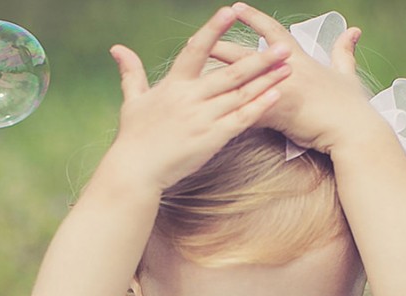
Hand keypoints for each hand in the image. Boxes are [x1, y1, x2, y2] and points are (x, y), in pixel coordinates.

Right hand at [106, 6, 292, 188]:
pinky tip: (276, 95)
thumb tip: (117, 48)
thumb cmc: (134, 136)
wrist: (136, 170)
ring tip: (287, 67)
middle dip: (259, 59)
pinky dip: (259, 106)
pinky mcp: (212, 138)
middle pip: (230, 73)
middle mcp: (191, 97)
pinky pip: (241, 119)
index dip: (213, 29)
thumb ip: (131, 72)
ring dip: (266, 80)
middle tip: (282, 47)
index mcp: (174, 84)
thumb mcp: (132, 100)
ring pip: (241, 94)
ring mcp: (203, 118)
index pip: (196, 50)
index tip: (229, 11)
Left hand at [212, 3, 385, 154]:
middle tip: (199, 42)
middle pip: (244, 55)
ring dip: (215, 82)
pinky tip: (208, 117)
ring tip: (191, 80)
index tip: (235, 8)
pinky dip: (228, 115)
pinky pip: (244, 113)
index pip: (272, 32)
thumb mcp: (348, 74)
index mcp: (300, 59)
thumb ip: (344, 51)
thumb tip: (353, 30)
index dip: (253, 19)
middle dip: (220, 48)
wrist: (353, 130)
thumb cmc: (352, 105)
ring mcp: (277, 91)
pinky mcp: (273, 114)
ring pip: (239, 84)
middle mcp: (284, 71)